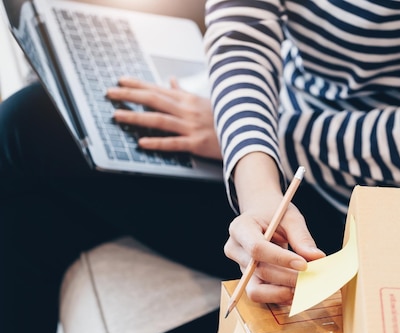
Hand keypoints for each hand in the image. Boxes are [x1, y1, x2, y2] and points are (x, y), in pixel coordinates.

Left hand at [105, 76, 220, 159]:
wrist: (247, 134)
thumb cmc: (225, 118)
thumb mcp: (205, 101)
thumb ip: (184, 92)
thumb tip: (171, 80)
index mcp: (188, 100)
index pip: (158, 88)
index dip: (137, 84)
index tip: (120, 81)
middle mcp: (187, 110)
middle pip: (153, 100)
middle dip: (129, 95)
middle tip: (109, 93)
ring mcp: (191, 127)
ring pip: (159, 120)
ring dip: (136, 117)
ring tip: (117, 116)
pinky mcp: (197, 144)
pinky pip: (173, 143)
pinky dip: (156, 143)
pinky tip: (141, 143)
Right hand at [223, 155, 325, 303]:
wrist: (262, 218)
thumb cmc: (275, 215)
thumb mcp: (290, 218)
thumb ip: (302, 237)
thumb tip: (317, 257)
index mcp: (240, 228)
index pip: (257, 248)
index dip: (280, 259)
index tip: (304, 265)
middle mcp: (235, 250)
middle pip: (259, 271)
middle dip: (288, 278)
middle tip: (312, 279)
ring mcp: (239, 268)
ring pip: (256, 290)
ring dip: (282, 293)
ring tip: (303, 289)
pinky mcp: (247, 280)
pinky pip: (262, 295)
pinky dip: (280, 297)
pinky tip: (297, 293)